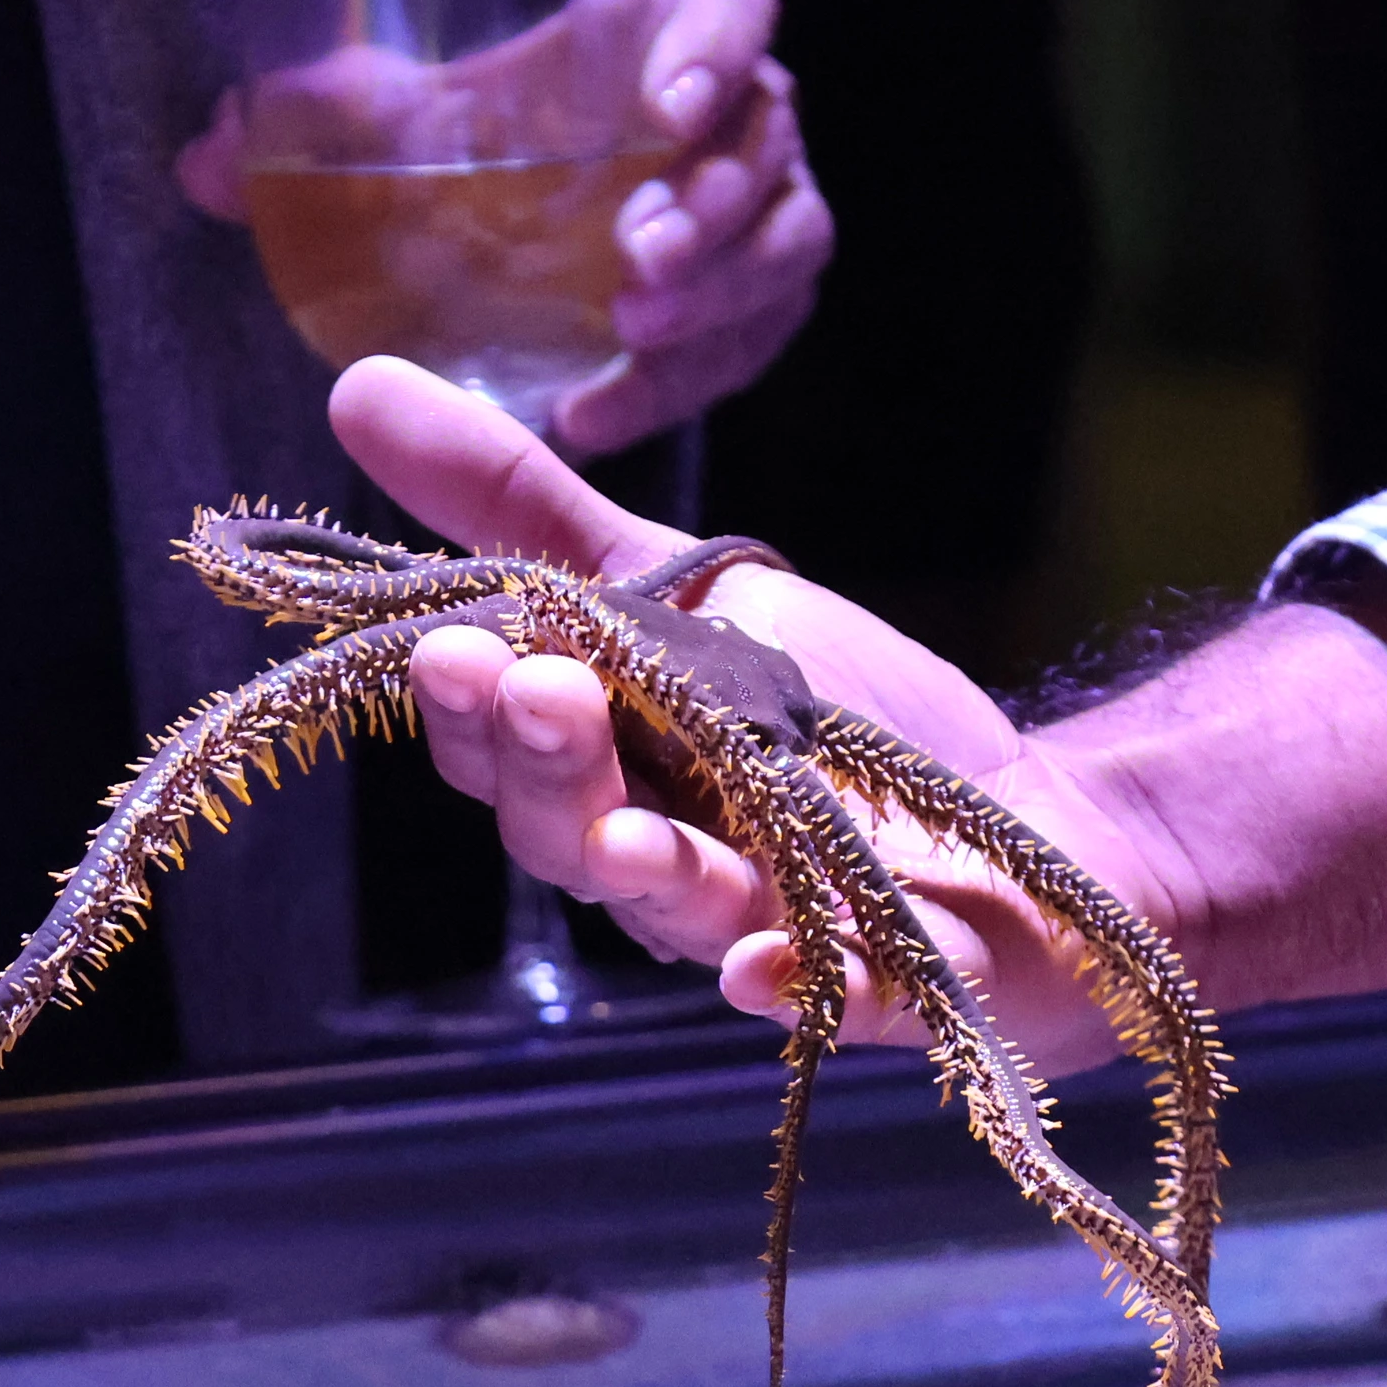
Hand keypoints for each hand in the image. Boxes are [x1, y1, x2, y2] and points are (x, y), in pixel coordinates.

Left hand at [182, 0, 829, 455]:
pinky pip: (752, 341)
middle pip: (764, 145)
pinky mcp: (755, 304)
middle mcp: (736, 117)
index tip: (665, 106)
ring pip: (786, 246)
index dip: (715, 51)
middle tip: (635, 266)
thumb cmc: (474, 154)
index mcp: (668, 32)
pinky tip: (596, 409)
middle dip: (711, 208)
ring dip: (721, 298)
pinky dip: (684, 381)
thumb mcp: (396, 130)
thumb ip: (314, 132)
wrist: (508, 228)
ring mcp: (761, 213)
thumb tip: (206, 160)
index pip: (731, 11)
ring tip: (632, 335)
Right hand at [328, 358, 1386, 1073]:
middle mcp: (670, 871)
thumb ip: (522, 508)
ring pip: (685, 917)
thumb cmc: (842, 721)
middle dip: (552, 769)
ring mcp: (773, 933)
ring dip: (649, 874)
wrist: (1032, 816)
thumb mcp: (677, 588)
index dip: (477, 710)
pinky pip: (828, 1001)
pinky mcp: (886, 986)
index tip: (453, 642)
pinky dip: (791, 991)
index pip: (509, 757)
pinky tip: (756, 970)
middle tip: (540, 688)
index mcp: (608, 781)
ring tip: (621, 829)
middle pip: (576, 840)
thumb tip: (354, 386)